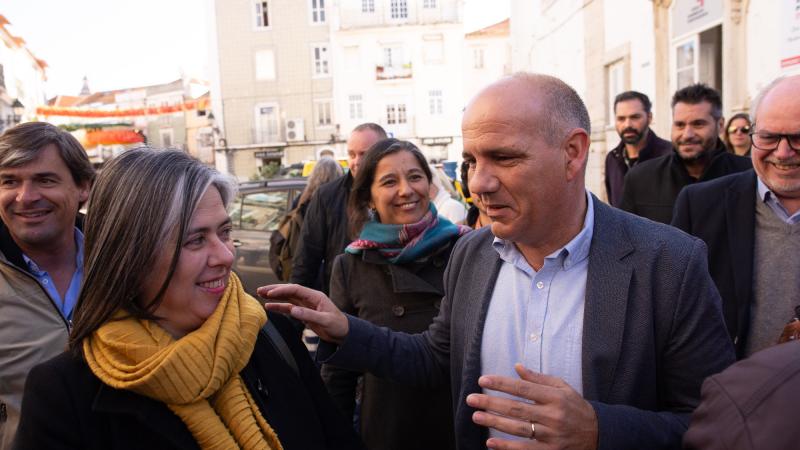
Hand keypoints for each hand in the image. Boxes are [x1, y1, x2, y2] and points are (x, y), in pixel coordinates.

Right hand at [258, 284, 348, 343]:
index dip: (282, 290)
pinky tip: (269, 306)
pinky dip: (279, 306)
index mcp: (315, 296)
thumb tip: (293, 310)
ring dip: (274, 296)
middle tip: (260, 290)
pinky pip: (289, 308)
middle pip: (289, 291)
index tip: (270, 293)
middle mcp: (309, 298)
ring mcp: (305, 305)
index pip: (296, 289)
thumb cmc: (338, 325)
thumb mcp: (325, 320)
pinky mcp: (303, 313)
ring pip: (287, 298)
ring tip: (260, 294)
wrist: (343, 333)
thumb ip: (309, 315)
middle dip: (275, 290)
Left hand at [466, 364, 597, 449]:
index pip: (523, 389)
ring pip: (519, 429)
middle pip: (517, 409)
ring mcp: (552, 436)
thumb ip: (539, 379)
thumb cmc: (576, 407)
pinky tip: (491, 442)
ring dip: (495, 423)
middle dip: (491, 403)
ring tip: (476, 416)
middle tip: (471, 399)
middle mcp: (553, 416)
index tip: (483, 380)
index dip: (502, 384)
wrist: (599, 434)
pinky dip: (507, 447)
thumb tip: (517, 367)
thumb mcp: (563, 388)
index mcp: (555, 397)